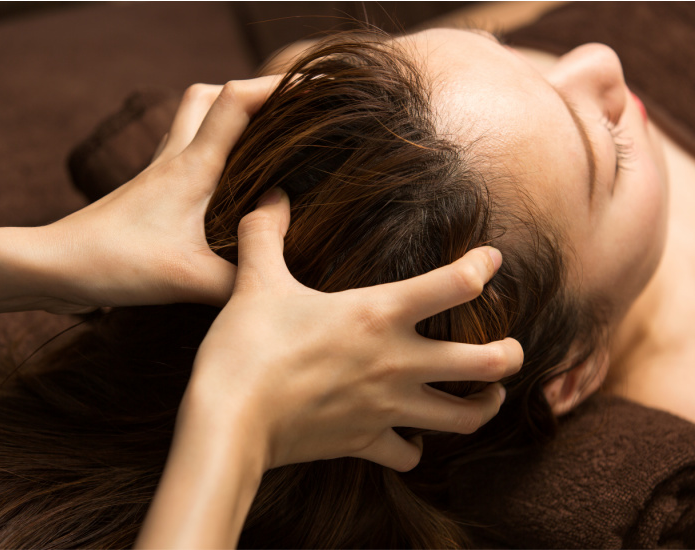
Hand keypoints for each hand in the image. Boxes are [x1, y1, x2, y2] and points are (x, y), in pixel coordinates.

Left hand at [32, 77, 280, 313]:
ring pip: (192, 120)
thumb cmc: (117, 262)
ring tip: (258, 144)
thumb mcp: (190, 279)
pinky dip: (207, 152)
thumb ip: (241, 280)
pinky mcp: (148, 193)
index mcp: (192, 166)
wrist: (56, 266)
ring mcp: (157, 173)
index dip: (275, 86)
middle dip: (248, 94)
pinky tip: (222, 186)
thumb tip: (276, 282)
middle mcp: (174, 159)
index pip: (235, 102)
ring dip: (224, 119)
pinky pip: (182, 153)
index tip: (311, 88)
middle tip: (281, 116)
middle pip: (208, 96)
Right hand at [188, 188, 523, 472]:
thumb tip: (271, 195)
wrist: (228, 423)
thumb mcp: (255, 281)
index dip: (483, 266)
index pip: (456, 283)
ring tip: (488, 395)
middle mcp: (397, 362)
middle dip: (512, 355)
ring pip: (464, 418)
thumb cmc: (246, 348)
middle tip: (512, 348)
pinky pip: (407, 456)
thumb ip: (265, 232)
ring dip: (484, 406)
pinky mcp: (365, 443)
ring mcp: (386, 408)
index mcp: (379, 313)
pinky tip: (410, 439)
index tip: (491, 260)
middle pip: (488, 363)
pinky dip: (413, 449)